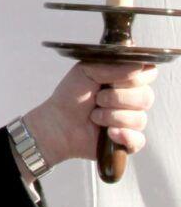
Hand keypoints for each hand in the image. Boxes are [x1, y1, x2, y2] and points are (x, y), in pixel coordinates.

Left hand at [24, 62, 156, 168]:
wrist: (58, 122)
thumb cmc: (71, 94)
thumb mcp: (87, 70)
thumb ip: (113, 66)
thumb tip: (138, 65)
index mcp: (125, 79)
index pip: (149, 74)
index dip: (136, 78)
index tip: (114, 81)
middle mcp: (132, 99)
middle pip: (146, 97)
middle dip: (118, 98)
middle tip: (98, 99)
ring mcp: (131, 121)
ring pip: (139, 119)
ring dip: (112, 117)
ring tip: (94, 116)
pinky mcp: (127, 140)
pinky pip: (138, 140)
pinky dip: (123, 136)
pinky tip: (109, 134)